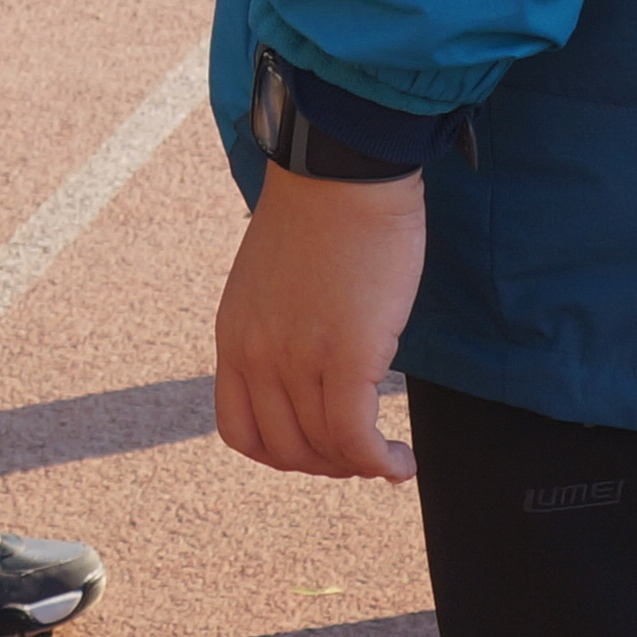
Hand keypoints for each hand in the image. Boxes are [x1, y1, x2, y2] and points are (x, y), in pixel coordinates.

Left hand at [213, 158, 423, 480]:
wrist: (345, 170)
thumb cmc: (323, 211)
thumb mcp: (273, 279)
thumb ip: (279, 326)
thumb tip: (311, 365)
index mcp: (235, 336)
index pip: (240, 432)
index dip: (282, 455)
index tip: (319, 447)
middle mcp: (258, 356)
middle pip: (287, 451)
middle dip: (328, 464)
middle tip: (364, 454)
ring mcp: (299, 359)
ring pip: (326, 450)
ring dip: (360, 466)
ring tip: (388, 456)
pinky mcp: (348, 358)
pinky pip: (357, 440)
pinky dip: (381, 463)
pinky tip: (401, 461)